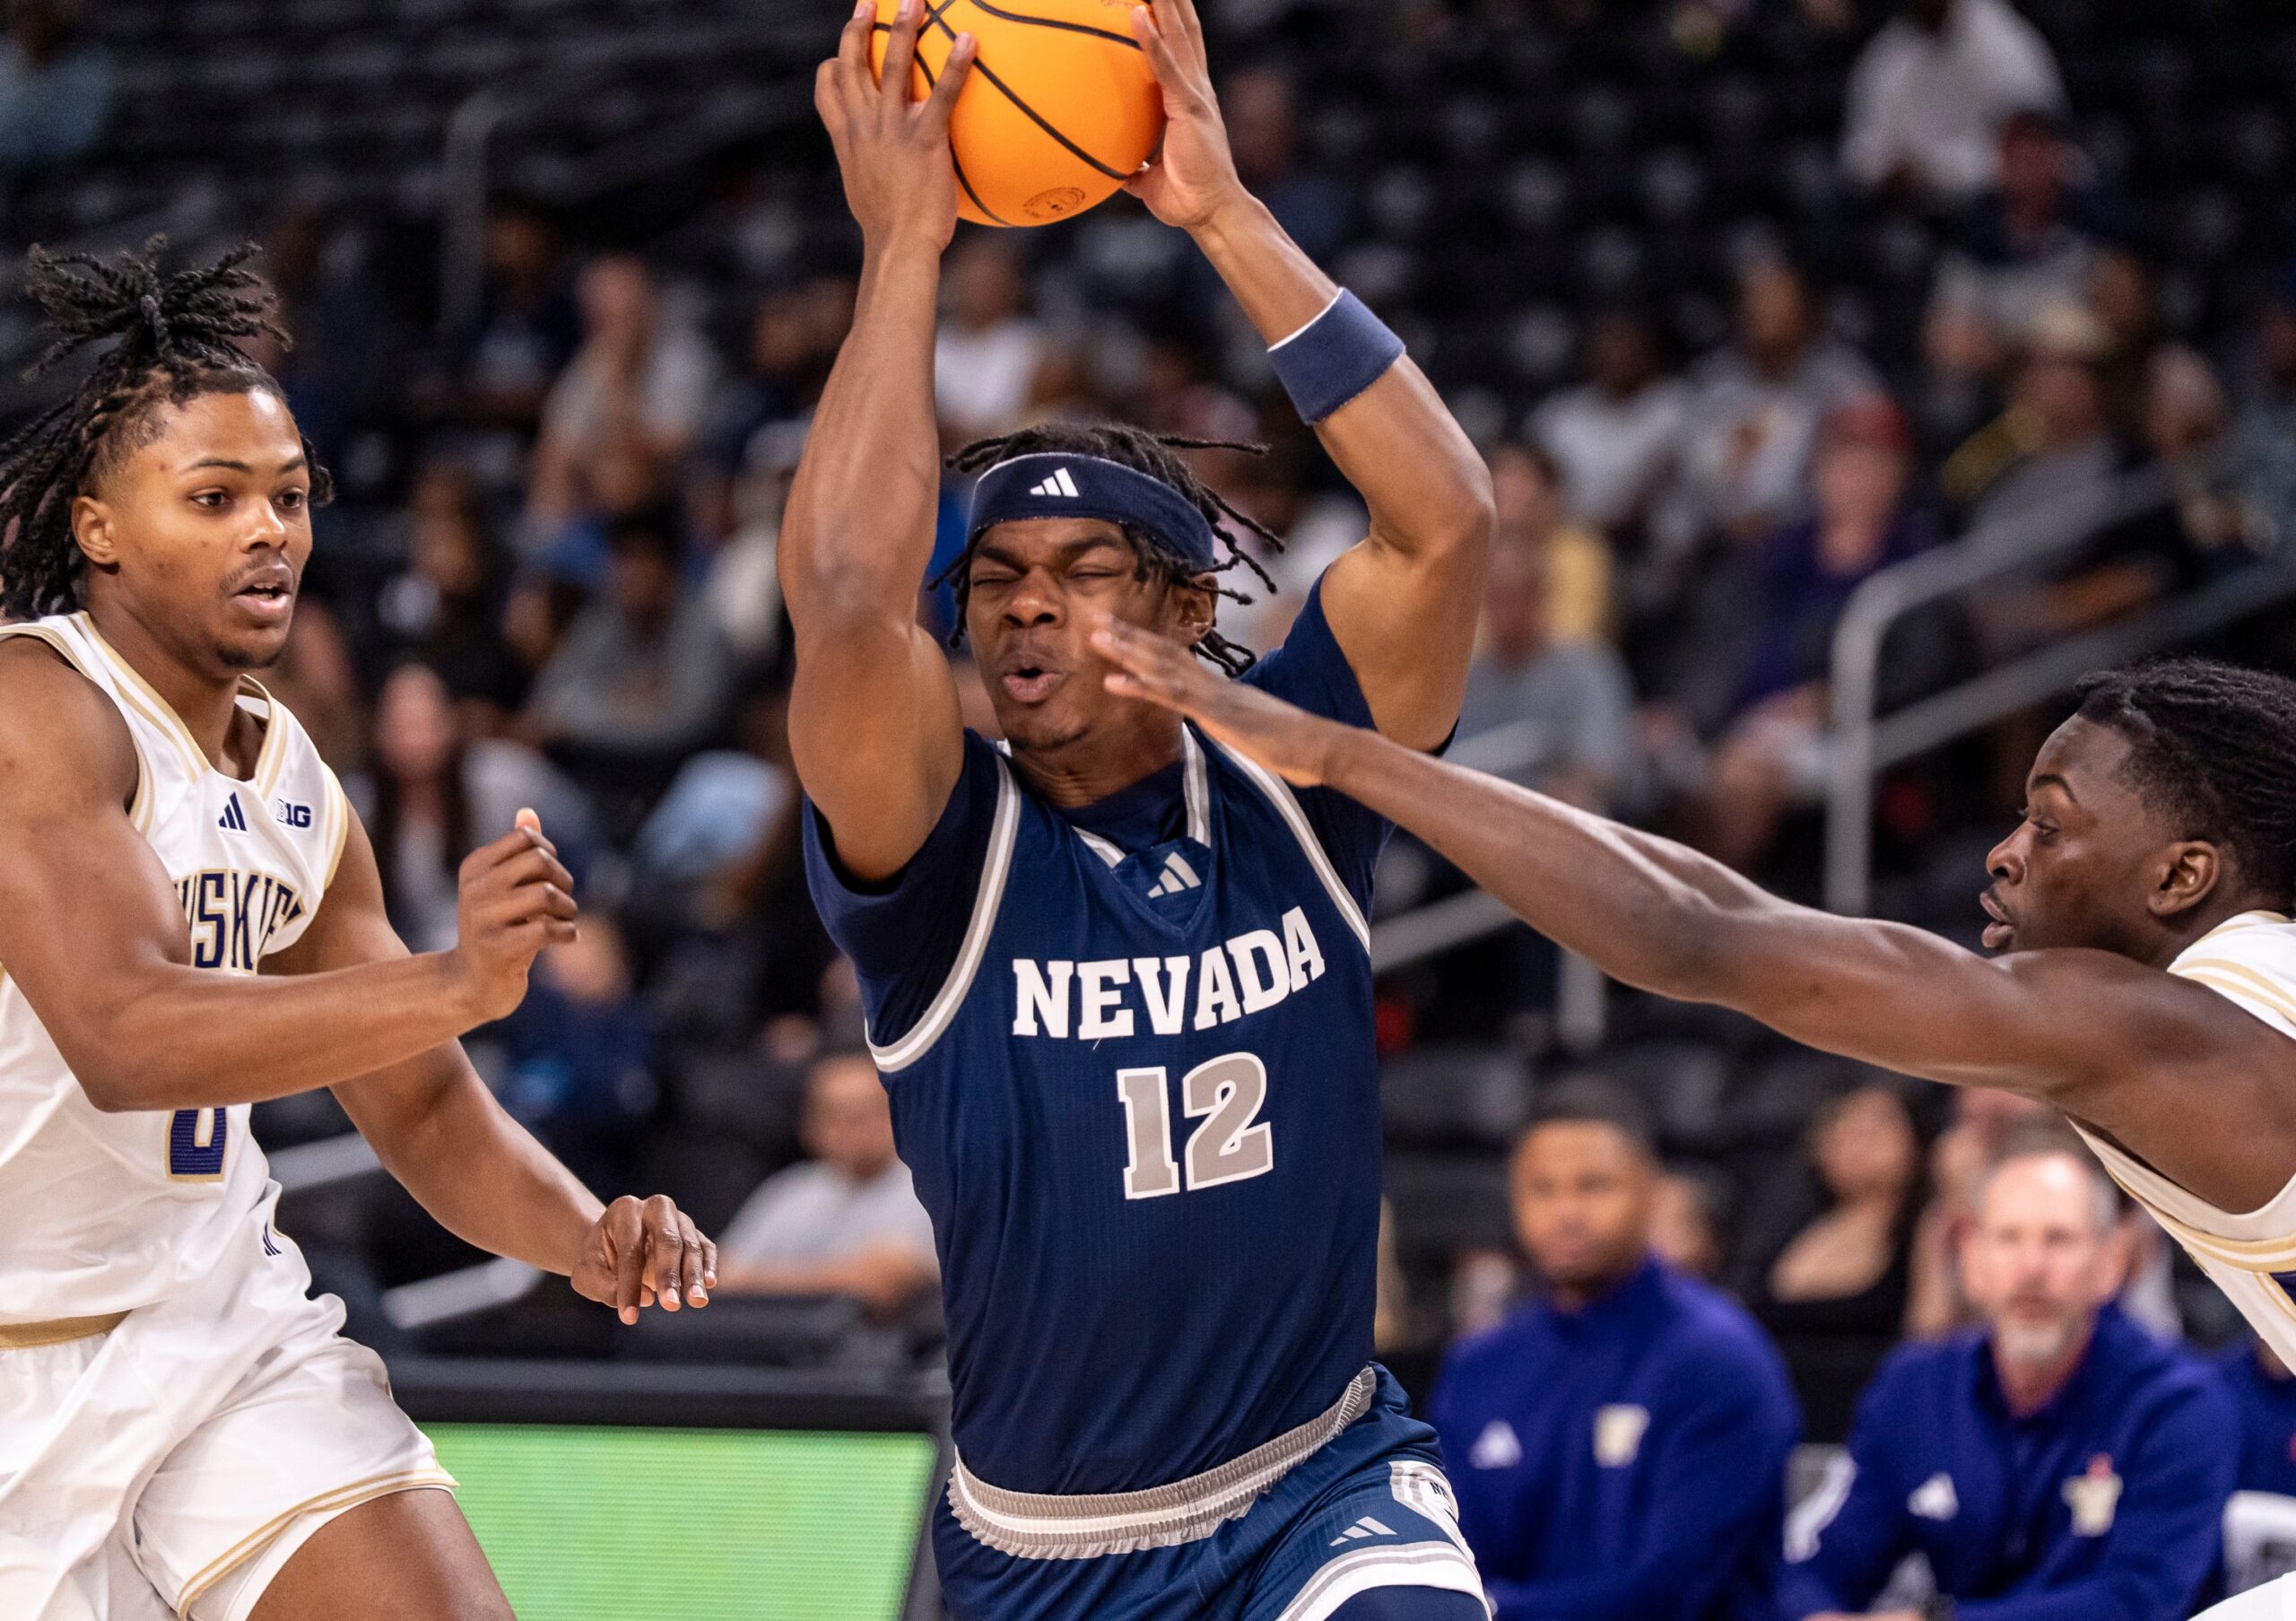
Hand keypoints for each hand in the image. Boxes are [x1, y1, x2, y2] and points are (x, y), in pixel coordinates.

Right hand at [443, 809, 576, 1024]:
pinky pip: (546, 930)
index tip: (552, 877)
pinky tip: (566, 938)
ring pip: (544, 895)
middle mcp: (473, 889)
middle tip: (564, 902)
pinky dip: (567, 933)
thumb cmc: (496, 929)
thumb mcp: (503, 887)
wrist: (472, 983)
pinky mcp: (497, 949)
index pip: (526, 838)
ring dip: (567, 909)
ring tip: (566, 921)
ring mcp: (482, 920)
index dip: (550, 854)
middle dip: (563, 880)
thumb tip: (528, 813)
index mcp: (474, 867)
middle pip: (539, 861)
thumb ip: (517, 851)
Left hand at [571, 1193, 719, 1325]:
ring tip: (695, 1301)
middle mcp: (656, 1208)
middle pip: (668, 1240)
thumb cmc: (599, 1260)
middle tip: (670, 1305)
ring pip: (691, 1246)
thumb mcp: (587, 1274)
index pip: (630, 1250)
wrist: (612, 1244)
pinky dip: (709, 1266)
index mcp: (625, 1210)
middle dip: (669, 1274)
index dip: (629, 1285)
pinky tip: (709, 1285)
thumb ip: (605, 1287)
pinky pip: (706, 1248)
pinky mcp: (694, 1233)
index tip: (629, 1317)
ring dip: (693, 1276)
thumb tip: (648, 1297)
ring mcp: (679, 1219)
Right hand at [815, 0, 976, 252]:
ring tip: (912, 0)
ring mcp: (892, 129)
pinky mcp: (924, 138)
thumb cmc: (890, 233)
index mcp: (848, 139)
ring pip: (892, 65)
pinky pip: (942, 93)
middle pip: (853, 64)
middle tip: (868, 2)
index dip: (831, 66)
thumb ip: (875, 173)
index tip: (837, 53)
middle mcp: (864, 126)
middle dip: (858, 28)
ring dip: (902, 27)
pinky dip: (956, 64)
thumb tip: (889, 175)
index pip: (828, 91)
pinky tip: (971, 40)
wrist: (898, 248)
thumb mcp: (869, 196)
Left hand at [1092, 617, 1344, 786]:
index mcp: (1223, 689)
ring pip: (1162, 667)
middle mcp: (1214, 685)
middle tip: (1095, 618)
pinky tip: (1112, 681)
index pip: (1180, 660)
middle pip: (1165, 653)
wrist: (1321, 746)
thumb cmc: (1295, 744)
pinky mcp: (1215, 714)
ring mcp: (1213, 697)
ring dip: (1126, 651)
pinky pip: (1172, 697)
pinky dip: (1140, 686)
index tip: (1122, 632)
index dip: (1149, 645)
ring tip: (1094, 636)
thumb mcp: (1258, 730)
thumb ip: (1239, 721)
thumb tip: (1229, 721)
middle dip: (1129, 636)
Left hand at [1123, 0, 1247, 230]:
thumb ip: (1134, 166)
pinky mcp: (1189, 106)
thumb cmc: (1185, 198)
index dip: (1169, 22)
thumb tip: (1111, 168)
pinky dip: (1150, 39)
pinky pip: (1166, 65)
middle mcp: (1196, 89)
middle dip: (1172, 2)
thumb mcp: (1149, 179)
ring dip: (1165, 4)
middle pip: (1184, 31)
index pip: (1180, 50)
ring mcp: (1195, 94)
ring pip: (1178, 35)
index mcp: (1189, 100)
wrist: (1209, 212)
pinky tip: (1136, 14)